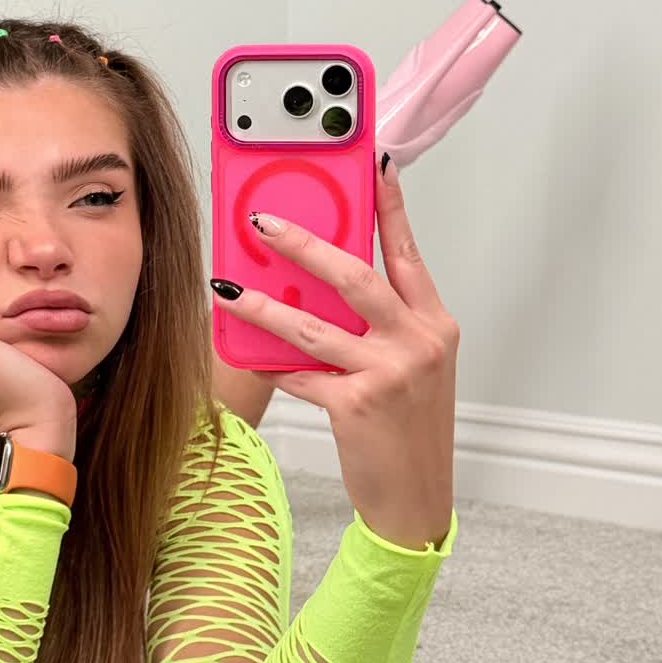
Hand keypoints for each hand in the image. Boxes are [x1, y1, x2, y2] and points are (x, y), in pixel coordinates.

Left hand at [210, 158, 458, 549]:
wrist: (417, 498)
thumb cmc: (410, 429)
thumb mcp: (413, 366)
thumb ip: (380, 324)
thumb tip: (324, 282)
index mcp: (435, 323)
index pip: (407, 252)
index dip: (390, 206)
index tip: (373, 164)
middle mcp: (418, 341)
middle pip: (354, 275)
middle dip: (304, 243)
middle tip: (262, 222)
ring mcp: (390, 372)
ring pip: (311, 325)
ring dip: (262, 304)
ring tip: (226, 285)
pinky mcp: (358, 405)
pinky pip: (300, 372)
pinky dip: (270, 363)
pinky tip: (244, 352)